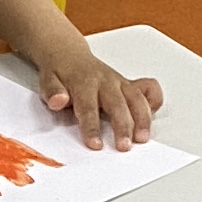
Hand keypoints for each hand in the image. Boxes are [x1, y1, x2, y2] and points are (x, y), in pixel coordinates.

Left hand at [36, 46, 161, 150]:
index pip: (89, 107)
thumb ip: (52, 92)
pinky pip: (148, 89)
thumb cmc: (60, 73)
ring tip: (142, 138)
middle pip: (118, 104)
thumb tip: (58, 101)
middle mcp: (106, 81)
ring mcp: (120, 82)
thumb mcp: (47, 81)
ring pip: (136, 98)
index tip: (95, 144)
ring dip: (142, 119)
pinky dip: (154, 101)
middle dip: (123, 126)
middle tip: (124, 146)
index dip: (92, 127)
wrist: (69, 55)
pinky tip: (152, 117)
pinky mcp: (129, 84)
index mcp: (84, 82)